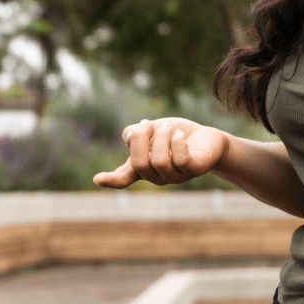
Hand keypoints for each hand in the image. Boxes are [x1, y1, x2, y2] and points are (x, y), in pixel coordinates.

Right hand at [93, 117, 228, 188]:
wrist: (207, 138)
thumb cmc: (175, 135)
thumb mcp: (150, 130)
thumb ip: (134, 134)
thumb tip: (128, 137)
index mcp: (143, 168)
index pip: (123, 178)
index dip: (111, 179)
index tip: (97, 179)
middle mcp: (157, 176)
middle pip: (139, 163)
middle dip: (141, 138)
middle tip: (150, 123)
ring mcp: (175, 177)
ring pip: (159, 161)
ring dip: (161, 137)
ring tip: (169, 128)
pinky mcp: (194, 170)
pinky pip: (180, 159)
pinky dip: (177, 141)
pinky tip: (180, 135)